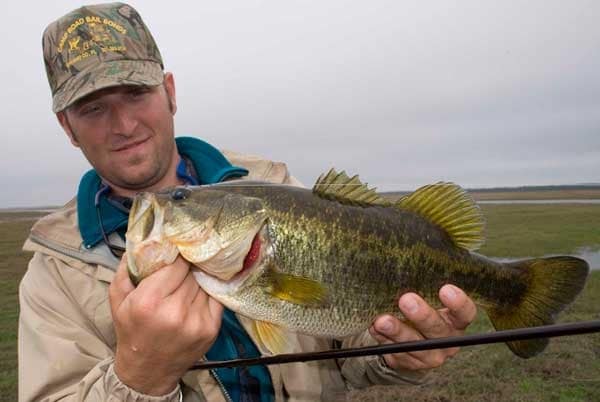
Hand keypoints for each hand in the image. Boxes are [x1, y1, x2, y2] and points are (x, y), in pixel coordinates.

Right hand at [109, 254, 222, 395]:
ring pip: (205, 283)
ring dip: (199, 279)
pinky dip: (209, 291)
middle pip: (192, 273)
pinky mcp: (211, 328)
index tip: (176, 255)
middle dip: (188, 268)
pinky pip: (216, 297)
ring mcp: (196, 321)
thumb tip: (145, 238)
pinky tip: (198, 293)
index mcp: (149, 302)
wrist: (147, 370)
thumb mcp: (118, 297)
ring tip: (189, 282)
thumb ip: (128, 266)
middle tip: (183, 268)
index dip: (177, 258)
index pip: (177, 264)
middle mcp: (174, 312)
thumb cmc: (131, 329)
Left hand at [369, 284, 476, 370]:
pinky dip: (383, 339)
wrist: (411, 345)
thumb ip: (424, 288)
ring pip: (414, 345)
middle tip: (406, 300)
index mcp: (456, 321)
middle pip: (438, 330)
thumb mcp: (429, 300)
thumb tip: (404, 266)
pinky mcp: (409, 363)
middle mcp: (446, 341)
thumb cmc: (423, 311)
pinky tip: (375, 328)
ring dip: (397, 331)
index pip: (466, 313)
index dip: (458, 303)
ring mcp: (428, 356)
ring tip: (382, 321)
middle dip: (422, 315)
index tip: (445, 288)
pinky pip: (395, 352)